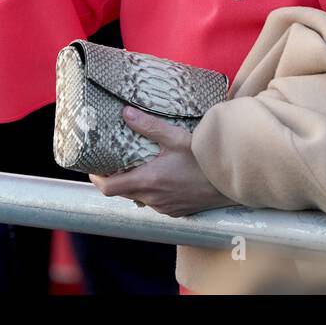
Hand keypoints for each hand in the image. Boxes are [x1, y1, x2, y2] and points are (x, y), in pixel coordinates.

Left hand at [89, 107, 235, 217]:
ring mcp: (165, 207)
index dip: (96, 178)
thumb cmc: (205, 160)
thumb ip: (149, 126)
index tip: (93, 168)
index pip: (109, 188)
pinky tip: (161, 176)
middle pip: (122, 193)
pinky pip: (155, 203)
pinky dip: (151, 191)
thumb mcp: (177, 137)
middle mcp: (153, 198)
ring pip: (139, 198)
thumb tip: (125, 113)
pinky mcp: (176, 211)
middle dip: (115, 178)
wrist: (232, 181)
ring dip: (135, 184)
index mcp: (149, 181)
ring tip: (138, 165)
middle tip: (114, 161)